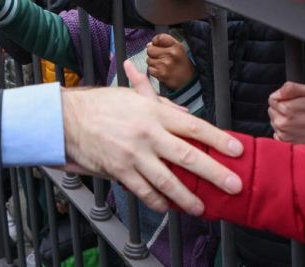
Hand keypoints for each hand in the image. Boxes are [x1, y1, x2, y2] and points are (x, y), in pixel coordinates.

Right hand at [61, 61, 243, 213]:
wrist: (67, 118)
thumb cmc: (100, 104)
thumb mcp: (133, 97)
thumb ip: (161, 105)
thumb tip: (186, 114)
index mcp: (154, 113)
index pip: (194, 127)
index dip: (218, 139)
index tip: (237, 150)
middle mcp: (147, 134)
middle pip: (188, 157)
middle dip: (215, 173)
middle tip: (233, 185)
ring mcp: (133, 155)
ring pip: (167, 181)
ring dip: (187, 197)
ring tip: (202, 208)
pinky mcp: (119, 171)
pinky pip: (144, 191)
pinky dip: (158, 201)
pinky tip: (168, 207)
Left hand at [146, 33, 195, 89]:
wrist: (188, 80)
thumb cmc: (182, 64)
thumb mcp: (178, 50)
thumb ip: (165, 44)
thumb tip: (149, 44)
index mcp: (176, 46)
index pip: (160, 37)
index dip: (155, 41)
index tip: (156, 44)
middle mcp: (171, 54)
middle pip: (150, 49)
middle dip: (152, 53)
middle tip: (159, 57)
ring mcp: (165, 64)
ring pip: (149, 59)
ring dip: (153, 62)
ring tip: (161, 64)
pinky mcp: (161, 74)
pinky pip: (149, 69)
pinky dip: (153, 70)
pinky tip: (160, 70)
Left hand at [267, 82, 304, 143]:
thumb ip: (291, 88)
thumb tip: (277, 93)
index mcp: (287, 109)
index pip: (272, 99)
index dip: (282, 98)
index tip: (293, 101)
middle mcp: (282, 123)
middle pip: (272, 110)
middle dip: (281, 109)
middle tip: (297, 111)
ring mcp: (283, 134)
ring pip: (274, 121)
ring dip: (283, 119)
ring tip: (299, 120)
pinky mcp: (285, 143)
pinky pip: (277, 133)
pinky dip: (284, 131)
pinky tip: (296, 129)